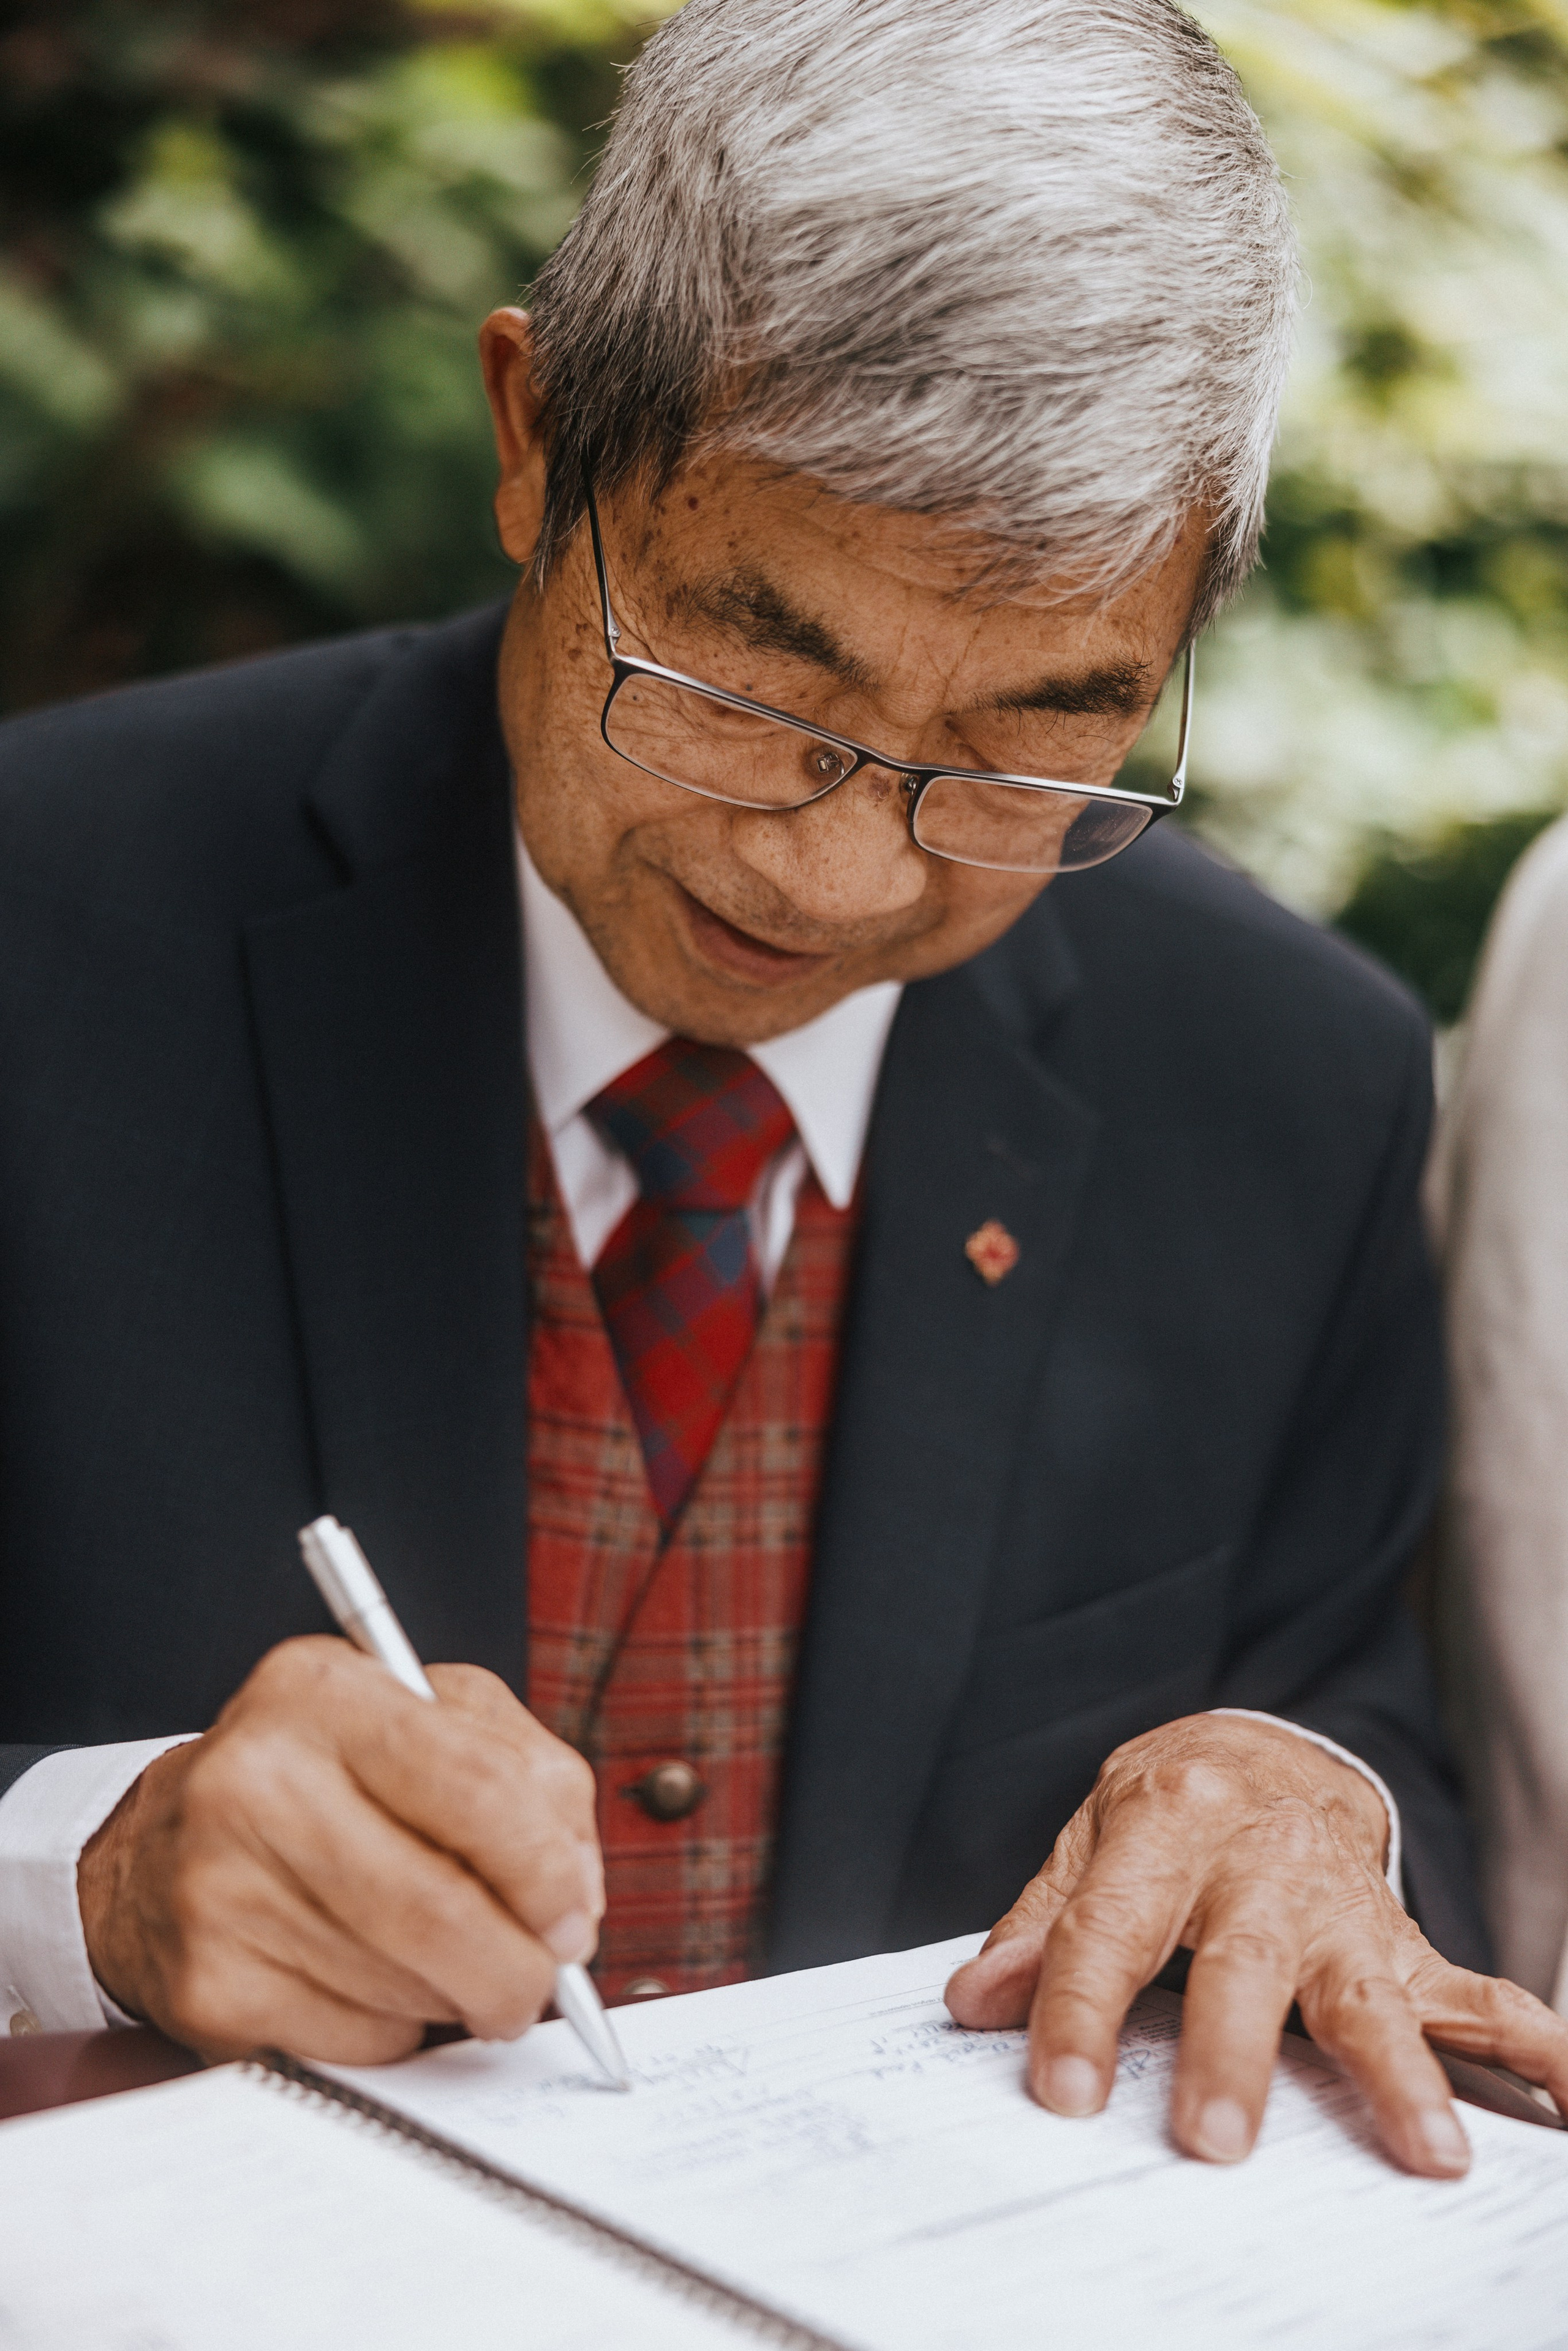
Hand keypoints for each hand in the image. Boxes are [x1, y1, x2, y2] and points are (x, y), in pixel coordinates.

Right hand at [78, 1636, 601, 2064]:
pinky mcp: (208, 1988)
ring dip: (460, 1998)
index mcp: (325, 1694)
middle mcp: (259, 1781)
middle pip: (440, 1908)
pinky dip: (398, 2031)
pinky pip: (357, 2042)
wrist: (163, 1844)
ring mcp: (221, 1888)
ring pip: (406, 1986)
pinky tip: (376, 1984)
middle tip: (541, 1979)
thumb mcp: (431, 1722)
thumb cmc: (324, 1777)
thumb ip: (533, 1780)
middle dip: (519, 1967)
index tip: (573, 1916)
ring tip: (453, 1967)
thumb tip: (576, 1900)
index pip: (478, 1790)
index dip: (548, 1871)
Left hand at [945, 1712, 1567, 2176]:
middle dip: (1232, 2053)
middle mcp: (1261, 1863)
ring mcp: (1340, 1905)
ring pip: (1371, 1991)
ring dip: (1400, 2075)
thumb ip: (1040, 1926)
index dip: (1074, 2010)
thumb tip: (976, 2003)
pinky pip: (1479, 1994)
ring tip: (1431, 2154)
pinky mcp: (1399, 1942)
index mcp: (1166, 1826)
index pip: (1108, 1929)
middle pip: (1245, 1964)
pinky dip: (1534, 2046)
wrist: (1265, 1744)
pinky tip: (1565, 2101)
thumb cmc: (1166, 1808)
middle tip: (1216, 2141)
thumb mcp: (1088, 1841)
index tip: (1060, 2094)